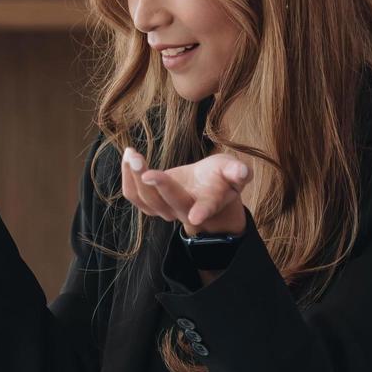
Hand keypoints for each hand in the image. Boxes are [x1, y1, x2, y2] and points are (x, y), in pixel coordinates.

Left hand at [120, 146, 250, 235]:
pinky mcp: (152, 203)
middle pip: (169, 203)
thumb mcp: (233, 170)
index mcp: (209, 203)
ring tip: (132, 154)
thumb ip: (238, 171)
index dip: (203, 212)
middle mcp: (185, 210)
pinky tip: (129, 157)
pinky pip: (135, 196)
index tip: (196, 217)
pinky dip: (128, 178)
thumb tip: (243, 171)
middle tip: (142, 163)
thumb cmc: (221, 177)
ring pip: (147, 201)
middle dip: (157, 185)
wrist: (206, 189)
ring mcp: (166, 209)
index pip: (206, 209)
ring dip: (135, 178)